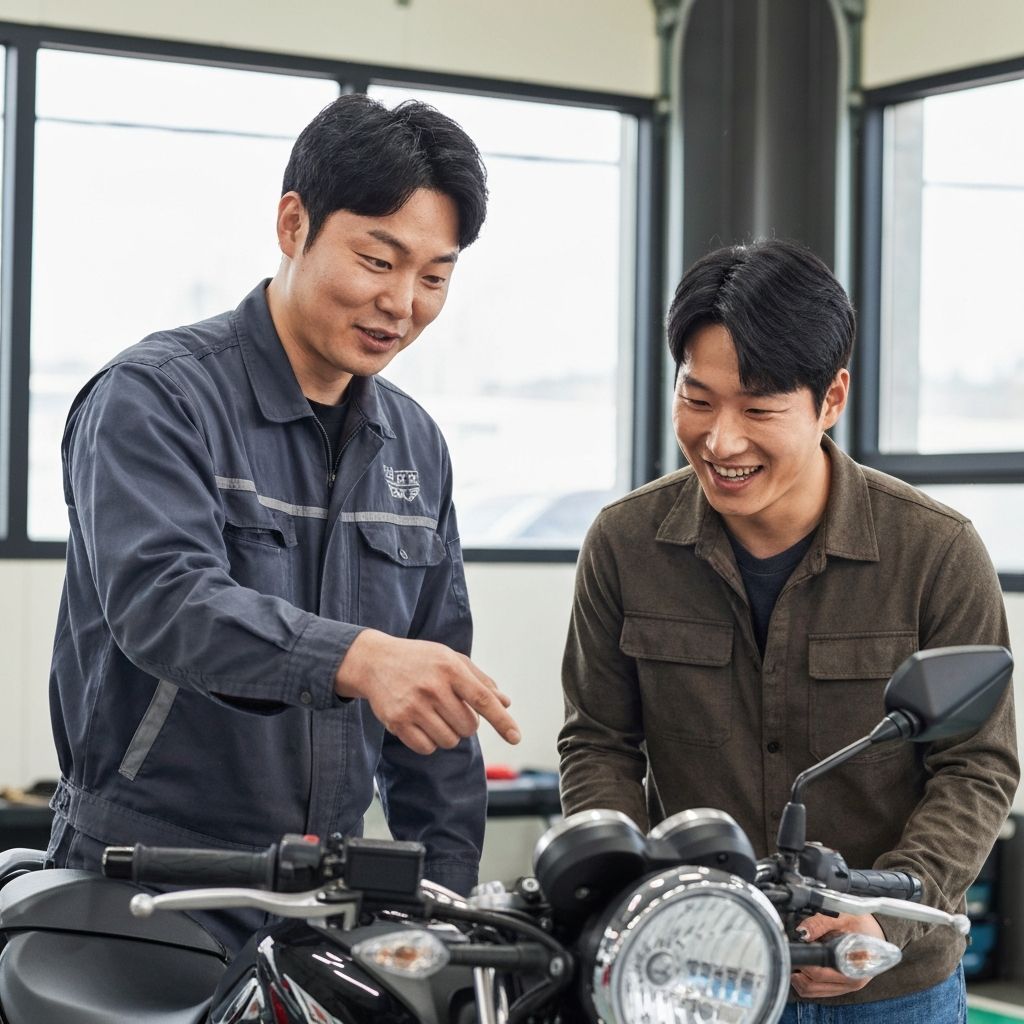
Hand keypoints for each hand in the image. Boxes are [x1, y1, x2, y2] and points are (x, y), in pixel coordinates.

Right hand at [335, 629, 520, 754]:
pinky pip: (427, 748)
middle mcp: (432, 687)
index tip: (516, 738)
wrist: (375, 661)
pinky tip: (421, 723)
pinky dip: (430, 742)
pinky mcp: (397, 722)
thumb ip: (480, 681)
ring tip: (435, 715)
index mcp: (450, 668)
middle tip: (451, 708)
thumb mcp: (451, 659)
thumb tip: (505, 703)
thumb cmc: (421, 660)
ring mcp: (414, 706)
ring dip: (448, 734)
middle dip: (466, 723)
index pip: (483, 699)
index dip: (502, 721)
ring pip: (449, 740)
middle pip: (468, 727)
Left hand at [790, 912, 885, 998]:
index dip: (804, 960)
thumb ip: (821, 923)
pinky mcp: (839, 987)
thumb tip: (802, 932)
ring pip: (810, 991)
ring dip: (798, 975)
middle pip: (812, 984)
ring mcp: (845, 987)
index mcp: (854, 968)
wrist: (875, 932)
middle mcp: (851, 982)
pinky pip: (815, 991)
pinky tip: (803, 963)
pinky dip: (803, 980)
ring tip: (798, 955)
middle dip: (798, 967)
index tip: (796, 947)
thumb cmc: (861, 924)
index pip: (820, 973)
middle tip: (793, 949)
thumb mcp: (843, 917)